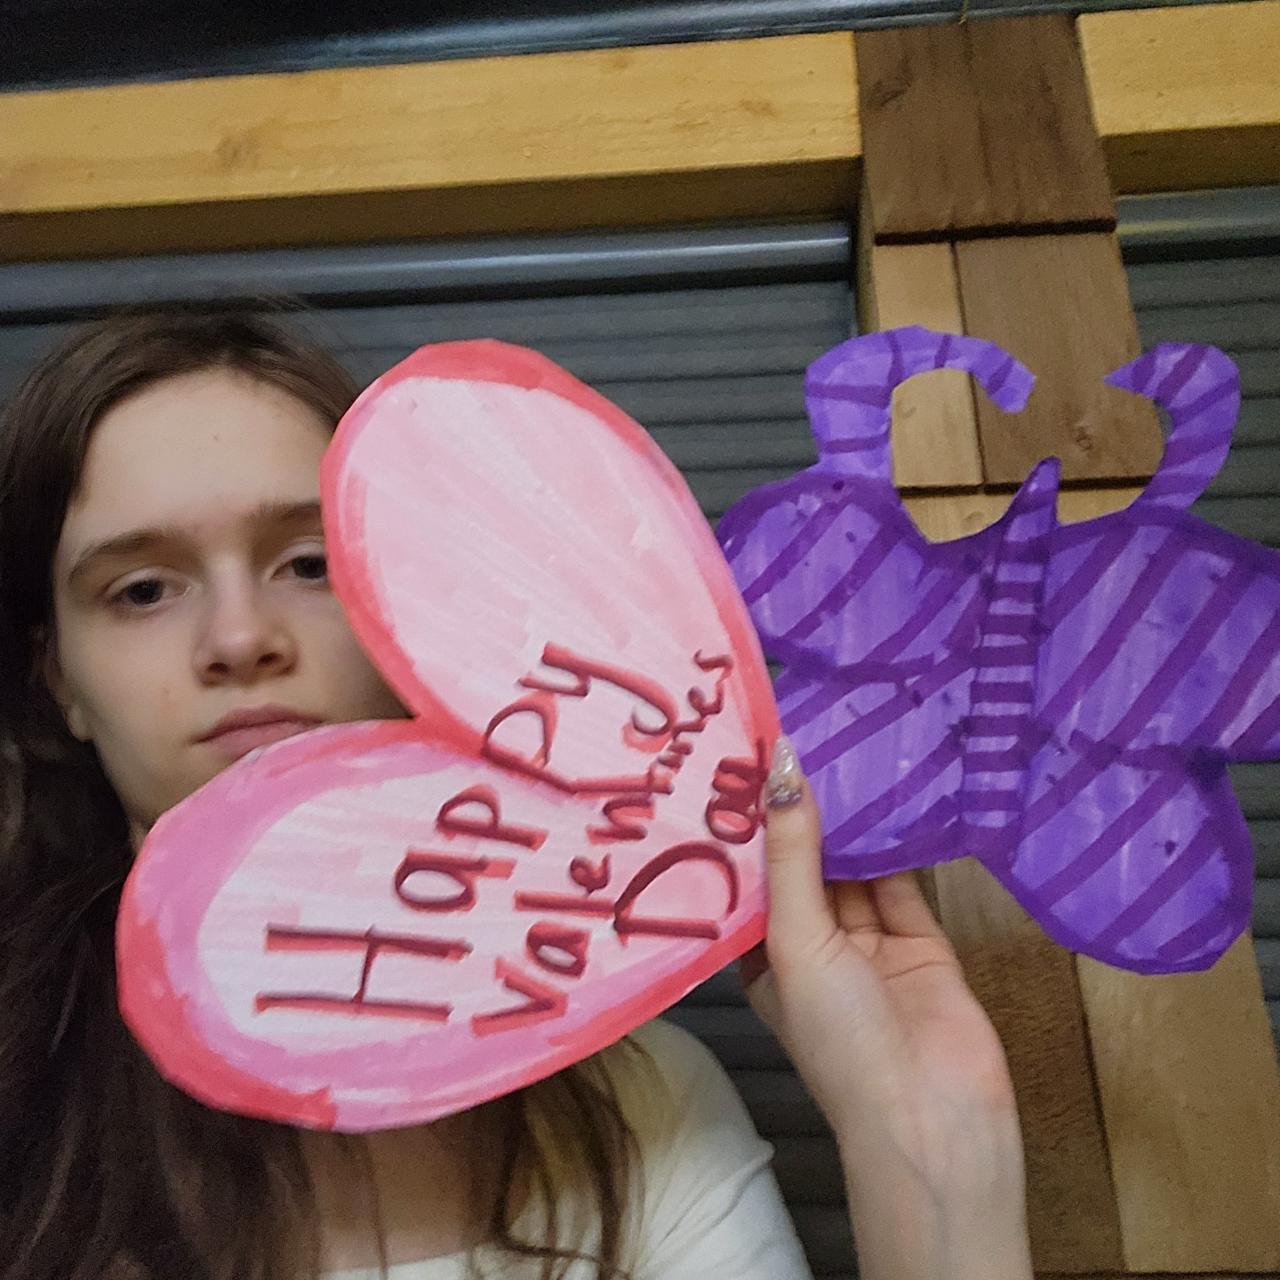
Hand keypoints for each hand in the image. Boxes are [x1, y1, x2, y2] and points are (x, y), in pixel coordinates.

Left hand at [741, 738, 1027, 1205]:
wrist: (936, 1120)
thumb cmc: (841, 1037)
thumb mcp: (798, 940)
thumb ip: (793, 854)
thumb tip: (781, 767)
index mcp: (764, 958)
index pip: (749, 878)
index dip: (744, 824)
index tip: (738, 758)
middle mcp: (812, 949)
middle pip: (803, 867)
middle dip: (799, 813)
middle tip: (792, 735)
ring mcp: (869, 946)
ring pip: (855, 869)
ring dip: (850, 821)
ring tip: (839, 747)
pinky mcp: (921, 943)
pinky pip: (904, 882)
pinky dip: (899, 842)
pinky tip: (891, 789)